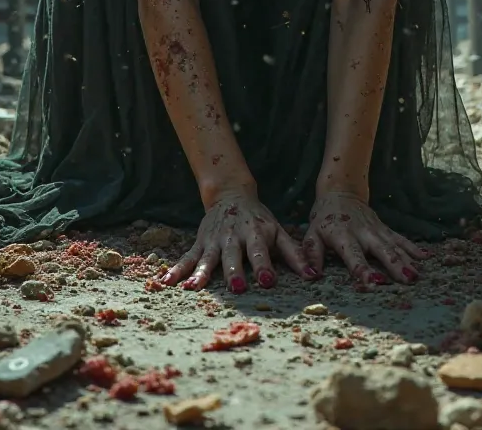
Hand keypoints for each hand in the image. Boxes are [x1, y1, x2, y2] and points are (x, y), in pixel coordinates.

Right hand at [159, 187, 316, 292]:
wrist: (231, 194)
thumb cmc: (259, 219)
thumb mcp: (278, 231)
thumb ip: (294, 254)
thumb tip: (314, 276)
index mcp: (255, 233)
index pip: (260, 251)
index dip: (264, 266)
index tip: (268, 281)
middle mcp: (233, 236)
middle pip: (233, 256)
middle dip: (233, 271)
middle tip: (236, 287)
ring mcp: (214, 240)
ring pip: (207, 258)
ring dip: (201, 273)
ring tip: (194, 288)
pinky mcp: (200, 242)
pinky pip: (188, 257)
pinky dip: (177, 270)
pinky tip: (167, 282)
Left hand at [304, 190, 426, 285]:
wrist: (340, 193)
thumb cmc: (323, 219)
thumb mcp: (311, 234)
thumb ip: (311, 253)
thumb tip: (310, 275)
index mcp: (342, 235)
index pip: (353, 254)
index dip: (362, 269)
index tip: (372, 283)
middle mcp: (363, 232)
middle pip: (380, 249)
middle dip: (394, 264)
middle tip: (407, 280)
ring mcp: (376, 229)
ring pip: (393, 245)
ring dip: (406, 260)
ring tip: (417, 276)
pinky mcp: (384, 228)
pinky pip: (400, 238)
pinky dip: (412, 248)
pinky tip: (425, 258)